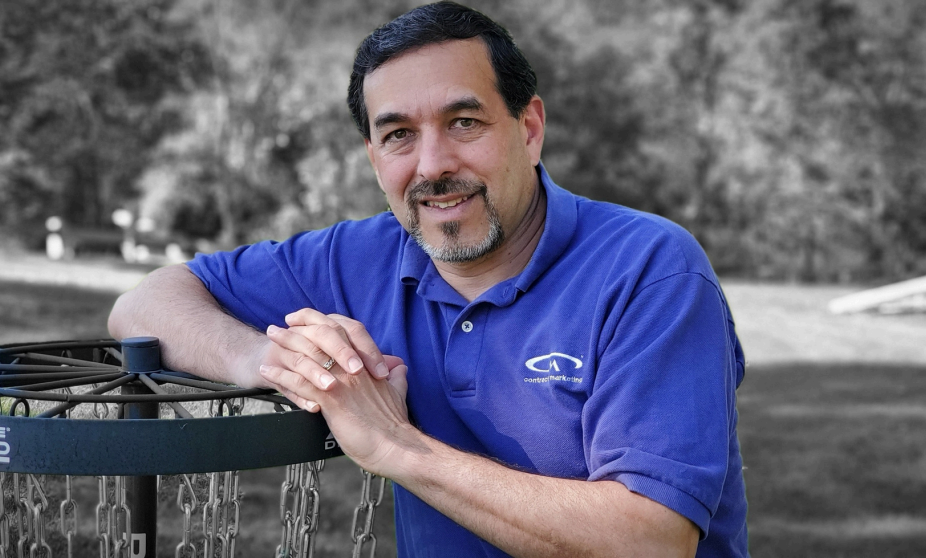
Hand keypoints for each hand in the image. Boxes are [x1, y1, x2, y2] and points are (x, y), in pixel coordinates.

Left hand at [258, 313, 416, 473]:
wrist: (393, 446)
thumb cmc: (392, 425)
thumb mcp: (397, 393)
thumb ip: (396, 378)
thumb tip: (398, 369)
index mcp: (365, 362)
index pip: (340, 330)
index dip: (319, 322)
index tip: (303, 321)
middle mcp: (352, 366)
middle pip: (320, 337)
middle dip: (295, 330)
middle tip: (277, 329)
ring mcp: (341, 381)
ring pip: (307, 356)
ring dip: (284, 348)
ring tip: (268, 344)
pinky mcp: (331, 399)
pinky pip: (299, 383)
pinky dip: (280, 376)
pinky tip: (267, 372)